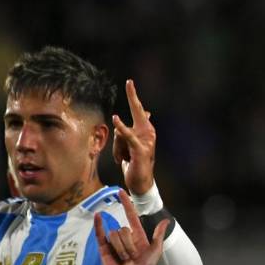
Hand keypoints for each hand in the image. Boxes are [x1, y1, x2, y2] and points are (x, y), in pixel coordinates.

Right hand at [95, 189, 167, 264]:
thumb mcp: (155, 251)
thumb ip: (158, 235)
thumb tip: (166, 220)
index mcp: (137, 235)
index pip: (130, 216)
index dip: (126, 204)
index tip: (120, 192)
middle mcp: (124, 237)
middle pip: (122, 229)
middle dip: (128, 244)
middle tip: (132, 257)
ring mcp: (113, 243)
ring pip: (114, 235)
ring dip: (120, 249)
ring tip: (124, 260)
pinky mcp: (104, 249)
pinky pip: (100, 235)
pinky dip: (98, 225)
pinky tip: (97, 217)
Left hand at [112, 80, 155, 195]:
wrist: (141, 183)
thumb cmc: (134, 164)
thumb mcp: (129, 146)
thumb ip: (129, 132)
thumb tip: (137, 116)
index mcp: (145, 130)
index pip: (138, 109)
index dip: (133, 95)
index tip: (129, 82)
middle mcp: (148, 132)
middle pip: (137, 110)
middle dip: (132, 95)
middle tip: (129, 81)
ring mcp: (146, 140)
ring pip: (122, 133)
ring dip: (118, 150)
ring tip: (124, 160)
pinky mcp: (140, 148)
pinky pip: (128, 136)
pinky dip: (122, 128)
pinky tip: (116, 119)